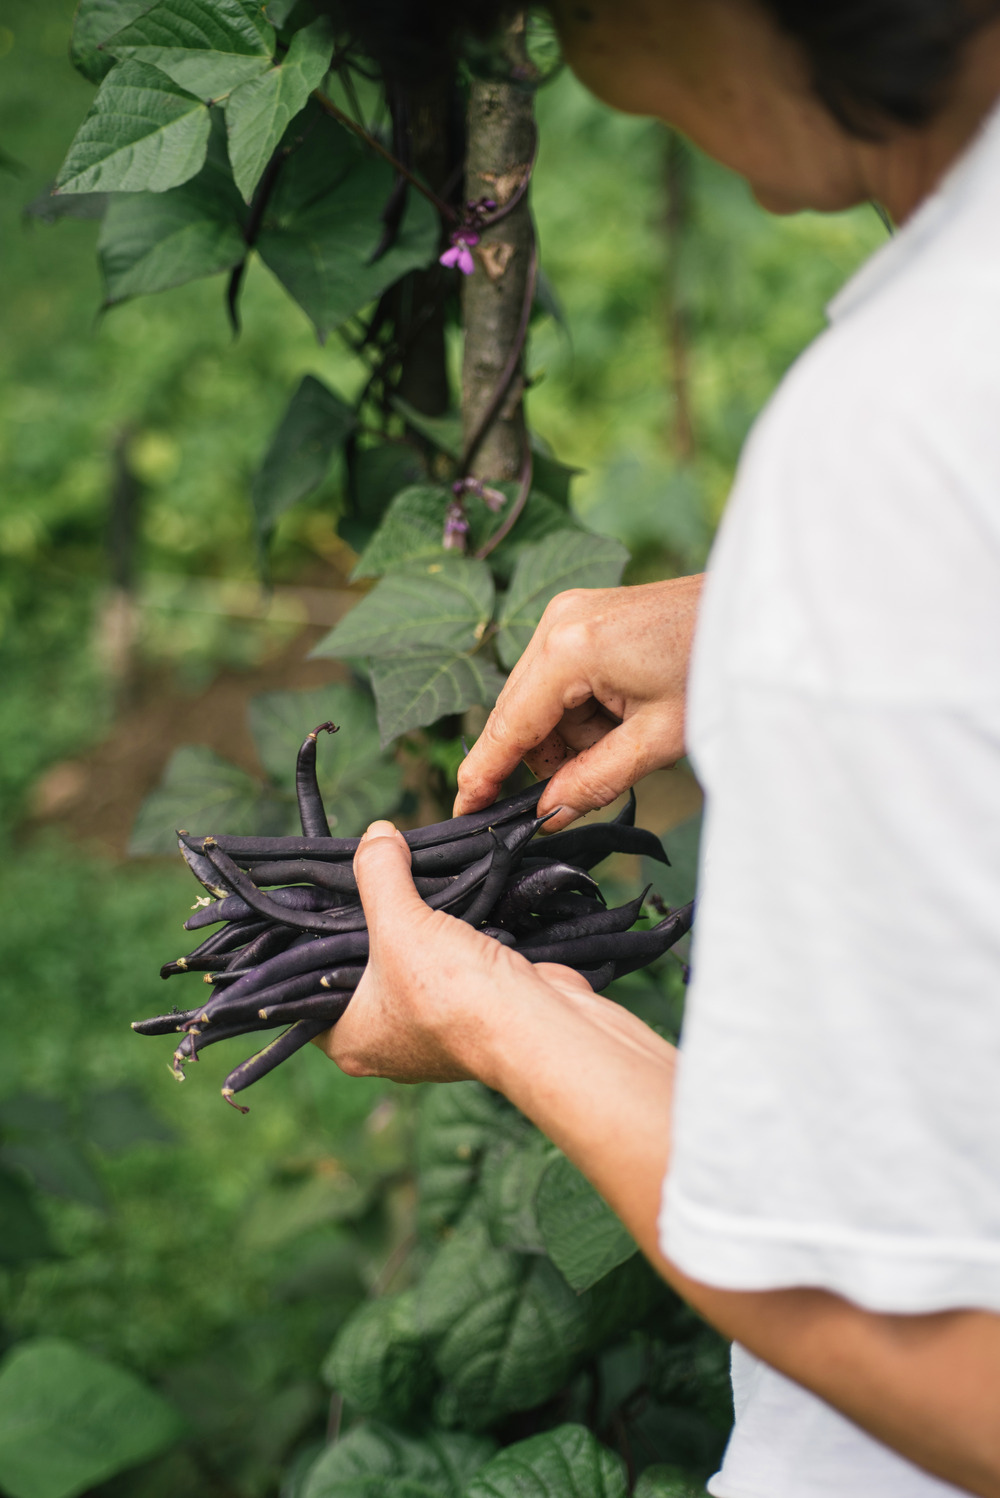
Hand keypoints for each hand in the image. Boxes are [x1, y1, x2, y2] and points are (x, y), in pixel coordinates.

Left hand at [315, 821, 599, 1085]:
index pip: (306, 995)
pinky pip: (447, 970)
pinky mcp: (470, 1014)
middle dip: (365, 929)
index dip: (305, 951)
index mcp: (351, 1039)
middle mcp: (386, 1044)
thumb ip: (379, 874)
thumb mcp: (399, 921)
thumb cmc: (453, 991)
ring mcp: (432, 1031)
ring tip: (403, 883)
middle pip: (359, 974)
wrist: (538, 1024)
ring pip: (407, 969)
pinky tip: (447, 904)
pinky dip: (447, 940)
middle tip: (360, 884)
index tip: (311, 910)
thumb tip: (376, 833)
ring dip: (411, 931)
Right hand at [455, 574, 703, 830]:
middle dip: (548, 756)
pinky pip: (560, 678)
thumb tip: (546, 813)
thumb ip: (592, 780)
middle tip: (589, 781)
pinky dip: (583, 709)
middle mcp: (556, 622)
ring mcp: (568, 613)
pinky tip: (625, 712)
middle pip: (520, 713)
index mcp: (569, 649)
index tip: (464, 811)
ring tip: (630, 734)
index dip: (484, 775)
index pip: (508, 726)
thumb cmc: (716, 671)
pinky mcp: (584, 615)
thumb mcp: (656, 741)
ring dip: (572, 734)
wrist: (758, 617)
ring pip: (541, 700)